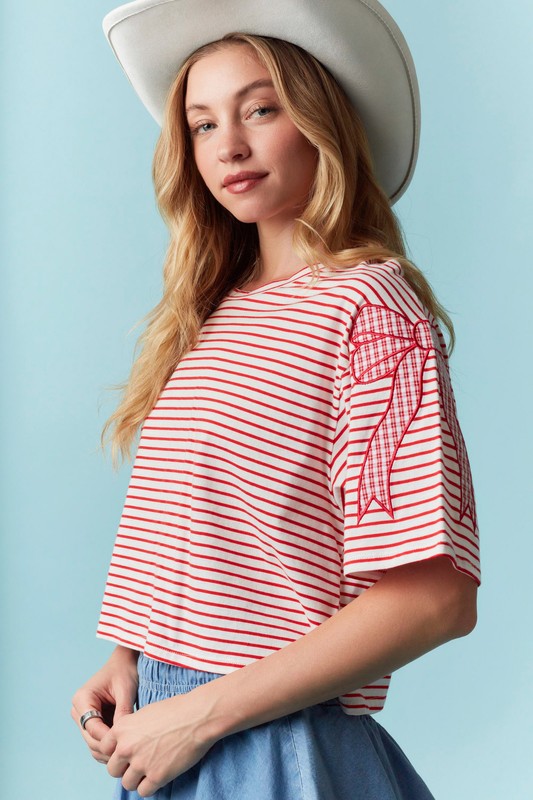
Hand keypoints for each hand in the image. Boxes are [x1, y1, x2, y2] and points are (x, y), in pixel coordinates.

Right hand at [71, 646, 138, 764]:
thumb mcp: (125, 691)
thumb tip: (121, 737)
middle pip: (90, 738)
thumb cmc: (124, 672)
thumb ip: (122, 713)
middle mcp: (78, 710)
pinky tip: (123, 748)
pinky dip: (108, 745)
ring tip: (126, 753)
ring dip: (107, 749)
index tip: (124, 745)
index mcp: (82, 699)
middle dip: (107, 747)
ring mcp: (83, 717)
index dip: (107, 738)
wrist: (124, 663)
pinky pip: (97, 740)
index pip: (92, 727)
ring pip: (92, 743)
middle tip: (127, 754)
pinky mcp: (91, 722)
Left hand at [101, 687, 218, 796]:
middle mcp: (127, 747)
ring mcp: (141, 763)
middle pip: (113, 769)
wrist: (198, 716)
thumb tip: (125, 742)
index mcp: (122, 728)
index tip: (126, 752)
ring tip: (150, 770)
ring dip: (137, 779)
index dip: (115, 751)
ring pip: (127, 783)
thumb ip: (131, 729)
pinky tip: (158, 775)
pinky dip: (150, 786)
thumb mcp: (145, 713)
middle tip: (138, 763)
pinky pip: (143, 791)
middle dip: (124, 767)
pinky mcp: (157, 776)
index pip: (103, 749)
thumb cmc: (176, 710)